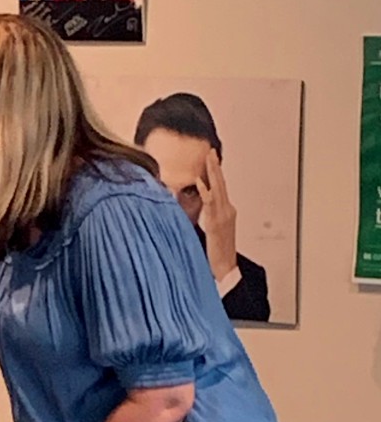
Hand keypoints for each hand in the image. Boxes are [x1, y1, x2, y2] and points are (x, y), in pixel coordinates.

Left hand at [196, 150, 237, 281]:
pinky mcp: (217, 223)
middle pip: (221, 184)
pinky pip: (210, 203)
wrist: (225, 269)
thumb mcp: (211, 232)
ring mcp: (224, 216)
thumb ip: (206, 218)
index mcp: (226, 212)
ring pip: (217, 189)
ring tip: (208, 158)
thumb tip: (194, 209)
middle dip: (215, 167)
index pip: (220, 188)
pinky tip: (199, 181)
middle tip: (211, 151)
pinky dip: (206, 191)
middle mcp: (227, 211)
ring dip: (212, 173)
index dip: (215, 174)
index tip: (211, 160)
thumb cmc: (216, 254)